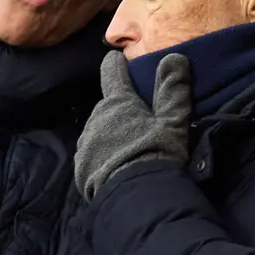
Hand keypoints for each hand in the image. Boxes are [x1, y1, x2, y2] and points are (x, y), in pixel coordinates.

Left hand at [73, 50, 191, 200]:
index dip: (115, 65)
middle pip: (107, 107)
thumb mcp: (173, 122)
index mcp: (117, 103)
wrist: (134, 198)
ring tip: (128, 149)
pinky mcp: (80, 168)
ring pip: (98, 131)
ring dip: (109, 135)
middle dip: (119, 111)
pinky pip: (92, 155)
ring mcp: (85, 144)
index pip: (112, 73)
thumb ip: (172, 89)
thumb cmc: (156, 154)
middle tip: (138, 123)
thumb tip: (174, 56)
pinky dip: (102, 157)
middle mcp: (95, 118)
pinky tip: (115, 167)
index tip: (116, 59)